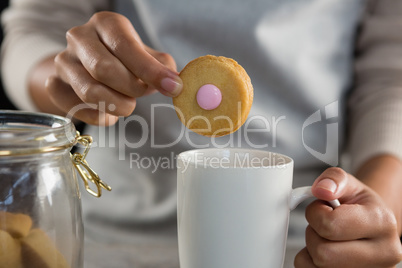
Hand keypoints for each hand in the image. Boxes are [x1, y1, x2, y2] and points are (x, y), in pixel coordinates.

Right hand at [46, 11, 181, 124]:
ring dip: (117, 105)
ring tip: (128, 105)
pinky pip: (77, 108)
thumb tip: (175, 82)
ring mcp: (63, 61)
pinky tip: (109, 114)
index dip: (151, 71)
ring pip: (89, 91)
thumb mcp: (145, 56)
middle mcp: (80, 37)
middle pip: (104, 69)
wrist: (87, 66)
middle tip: (144, 94)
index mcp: (106, 24)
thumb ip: (161, 66)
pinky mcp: (54, 85)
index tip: (172, 87)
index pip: (126, 47)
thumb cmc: (123, 60)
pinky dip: (100, 117)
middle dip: (131, 88)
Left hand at [294, 167, 401, 267]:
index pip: (330, 225)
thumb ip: (334, 179)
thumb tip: (321, 189)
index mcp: (381, 223)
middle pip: (323, 254)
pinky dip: (311, 263)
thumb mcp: (350, 184)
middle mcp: (383, 254)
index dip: (315, 214)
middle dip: (313, 235)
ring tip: (327, 239)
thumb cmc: (358, 206)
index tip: (321, 207)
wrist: (372, 227)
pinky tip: (326, 253)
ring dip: (312, 250)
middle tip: (322, 226)